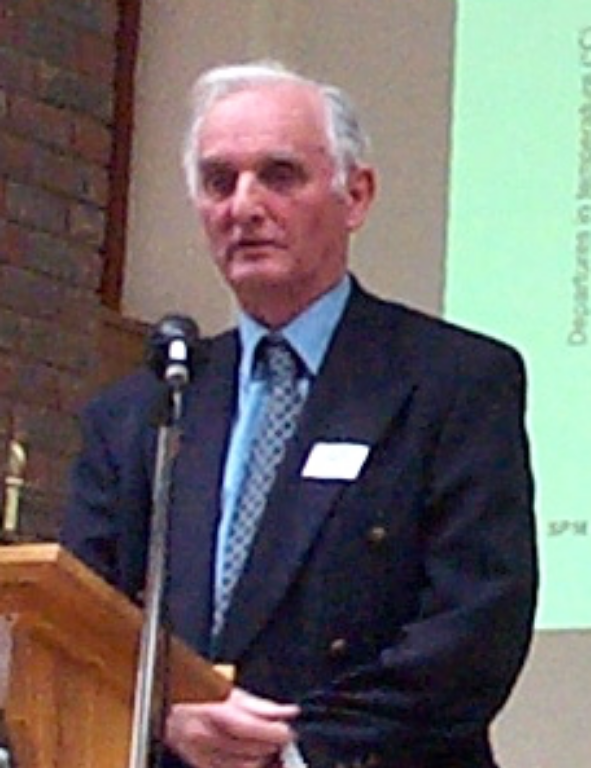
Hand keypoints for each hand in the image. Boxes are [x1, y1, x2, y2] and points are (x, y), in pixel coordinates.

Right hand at [165, 686, 299, 767]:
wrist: (165, 707)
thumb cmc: (195, 693)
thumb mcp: (230, 691)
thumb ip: (260, 704)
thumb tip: (287, 711)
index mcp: (215, 713)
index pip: (254, 730)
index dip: (276, 733)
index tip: (287, 732)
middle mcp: (206, 737)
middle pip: (252, 751)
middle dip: (271, 746)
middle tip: (279, 737)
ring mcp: (202, 755)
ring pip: (244, 767)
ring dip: (261, 759)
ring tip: (266, 748)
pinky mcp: (200, 765)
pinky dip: (246, 766)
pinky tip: (251, 758)